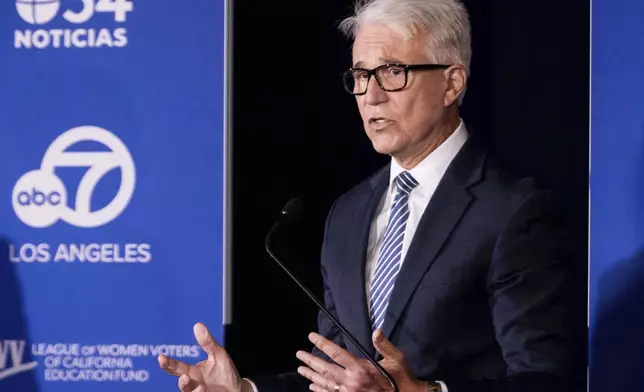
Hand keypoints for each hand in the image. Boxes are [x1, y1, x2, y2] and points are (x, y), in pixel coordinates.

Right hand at [158, 322, 251, 391]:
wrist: (238, 389)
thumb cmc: (225, 372)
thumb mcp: (218, 354)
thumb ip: (207, 343)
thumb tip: (197, 325)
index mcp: (194, 372)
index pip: (177, 368)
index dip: (168, 363)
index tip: (161, 357)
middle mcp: (194, 383)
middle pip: (181, 382)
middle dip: (179, 379)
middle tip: (182, 374)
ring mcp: (199, 391)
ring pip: (188, 391)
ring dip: (186, 386)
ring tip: (187, 378)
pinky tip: (201, 389)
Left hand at [295, 329, 425, 391]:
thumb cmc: (400, 377)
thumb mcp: (396, 358)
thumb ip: (384, 345)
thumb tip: (376, 330)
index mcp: (361, 368)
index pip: (336, 353)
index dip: (322, 343)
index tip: (312, 336)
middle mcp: (352, 381)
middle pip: (325, 369)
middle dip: (310, 361)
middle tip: (299, 354)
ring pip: (325, 383)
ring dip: (311, 376)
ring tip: (300, 369)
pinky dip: (320, 390)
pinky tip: (312, 387)